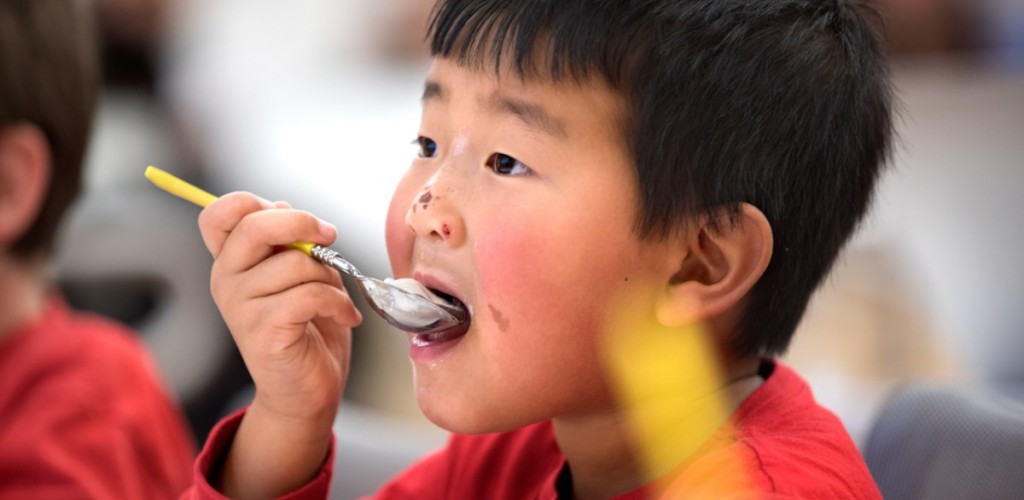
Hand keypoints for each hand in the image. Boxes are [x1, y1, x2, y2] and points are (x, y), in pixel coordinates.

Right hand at [198, 192, 361, 496]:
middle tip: (329, 236)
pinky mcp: (263, 331)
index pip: (218, 214)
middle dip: (301, 223)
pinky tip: (346, 317)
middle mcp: (226, 280)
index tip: (295, 219)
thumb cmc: (308, 329)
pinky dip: (338, 303)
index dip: (253, 202)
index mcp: (231, 262)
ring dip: (330, 277)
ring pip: (295, 263)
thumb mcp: (300, 275)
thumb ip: (288, 243)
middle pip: (254, 226)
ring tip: (337, 298)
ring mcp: (240, 307)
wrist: (306, 392)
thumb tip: (281, 204)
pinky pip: (309, 295)